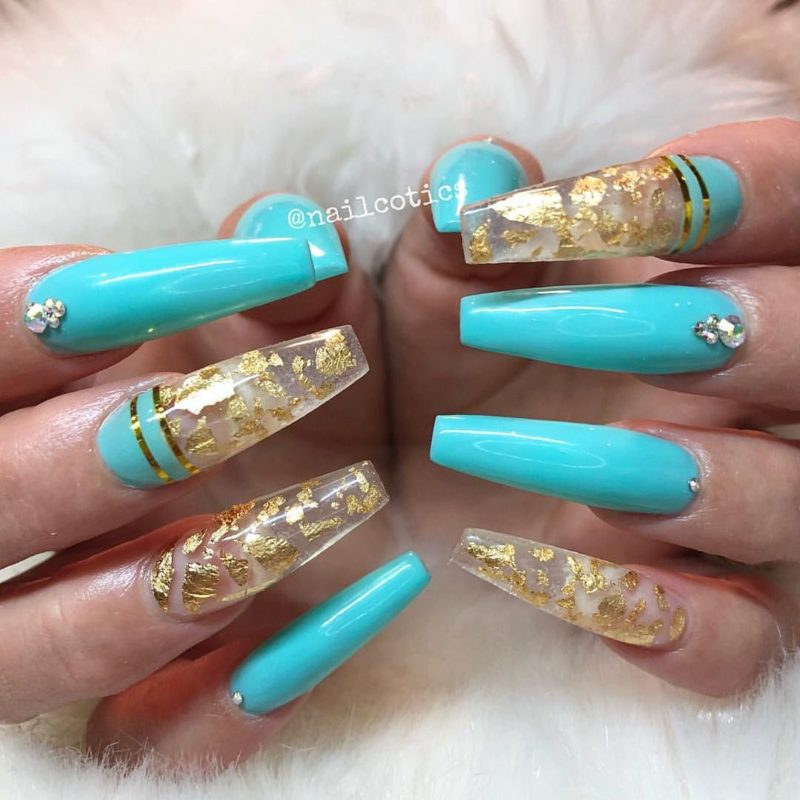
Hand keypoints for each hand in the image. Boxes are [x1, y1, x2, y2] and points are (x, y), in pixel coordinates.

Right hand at [0, 199, 396, 764]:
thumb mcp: (316, 330)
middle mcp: (38, 520)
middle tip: (241, 408)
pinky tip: (292, 653)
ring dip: (141, 598)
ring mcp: (75, 633)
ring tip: (290, 534)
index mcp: (51, 400)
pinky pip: (140, 750)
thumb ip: (288, 284)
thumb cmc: (339, 392)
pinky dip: (214, 715)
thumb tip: (292, 234)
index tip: (139, 294)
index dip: (26, 315)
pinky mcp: (150, 720)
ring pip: (20, 655)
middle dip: (91, 457)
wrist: (392, 488)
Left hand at [386, 118, 799, 696]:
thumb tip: (473, 180)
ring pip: (798, 500)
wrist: (404, 494)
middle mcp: (735, 393)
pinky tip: (575, 579)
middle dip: (740, 335)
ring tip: (597, 479)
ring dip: (711, 484)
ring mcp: (727, 507)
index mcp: (693, 280)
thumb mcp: (430, 295)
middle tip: (631, 333)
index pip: (792, 204)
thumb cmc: (431, 372)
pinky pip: (744, 638)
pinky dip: (682, 626)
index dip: (752, 189)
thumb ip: (455, 233)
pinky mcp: (693, 607)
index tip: (632, 204)